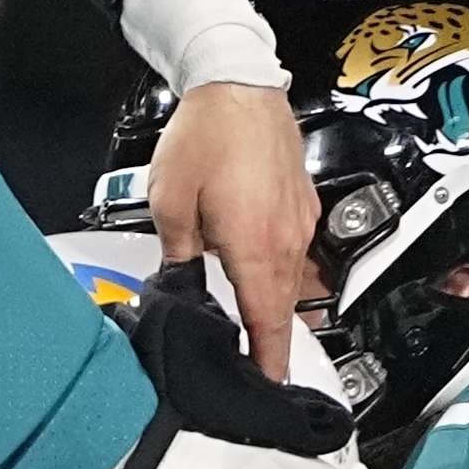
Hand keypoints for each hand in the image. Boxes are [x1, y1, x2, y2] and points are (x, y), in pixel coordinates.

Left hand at [146, 82, 313, 382]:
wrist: (237, 83)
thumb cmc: (206, 135)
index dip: (269, 358)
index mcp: (255, 246)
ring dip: (272, 304)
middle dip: (272, 341)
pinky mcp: (300, 204)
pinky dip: (275, 270)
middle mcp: (286, 238)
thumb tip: (177, 283)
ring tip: (253, 326)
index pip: (268, 321)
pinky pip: (291, 250)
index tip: (269, 385)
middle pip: (283, 306)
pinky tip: (253, 271)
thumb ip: (176, 251)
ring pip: (288, 279)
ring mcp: (299, 221)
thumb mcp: (169, 202)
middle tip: (258, 366)